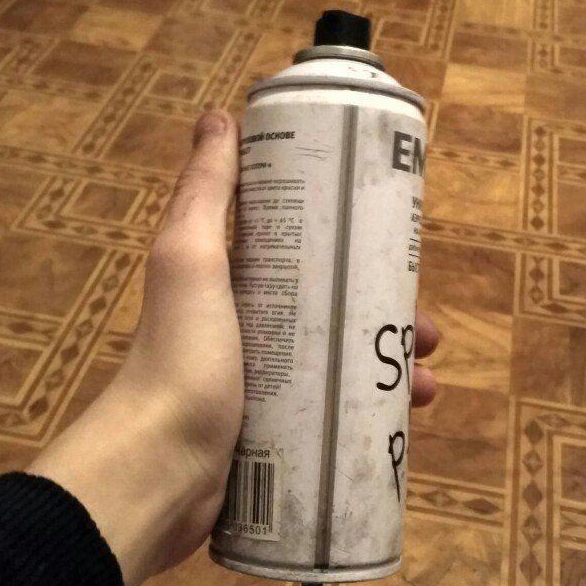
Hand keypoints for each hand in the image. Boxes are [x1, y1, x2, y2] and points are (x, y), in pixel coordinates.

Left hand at [29, 112, 438, 585]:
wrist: (158, 470)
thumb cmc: (182, 355)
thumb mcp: (191, 259)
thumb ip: (205, 191)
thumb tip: (219, 116)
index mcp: (231, 284)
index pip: (301, 252)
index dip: (349, 245)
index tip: (395, 247)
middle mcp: (248, 331)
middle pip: (332, 313)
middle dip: (384, 318)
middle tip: (427, 329)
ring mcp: (263, 387)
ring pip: (341, 368)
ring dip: (389, 369)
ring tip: (425, 381)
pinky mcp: (275, 436)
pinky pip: (333, 416)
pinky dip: (371, 416)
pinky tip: (403, 424)